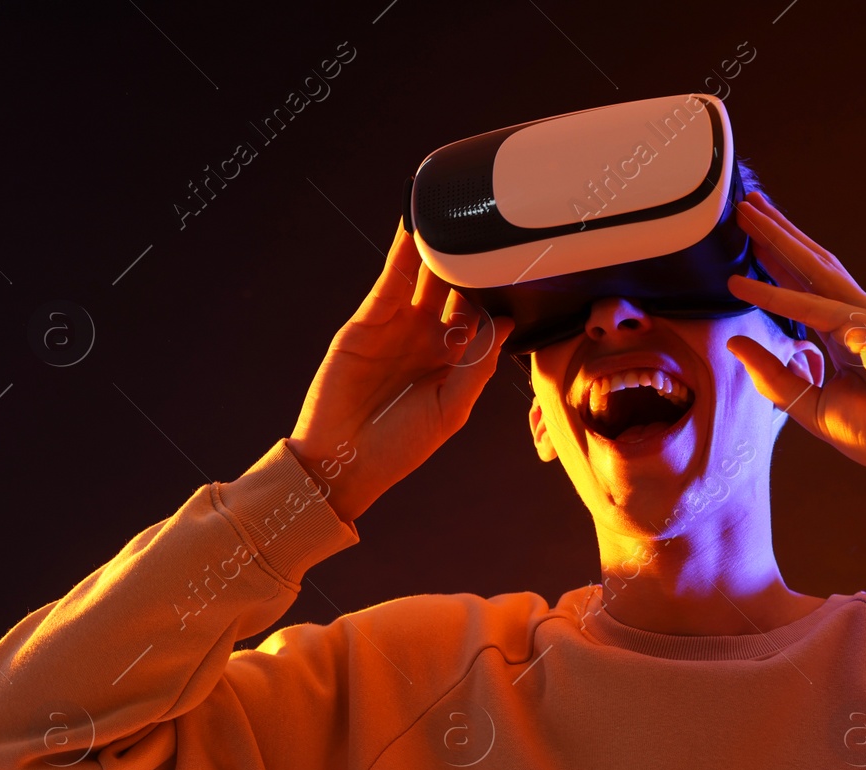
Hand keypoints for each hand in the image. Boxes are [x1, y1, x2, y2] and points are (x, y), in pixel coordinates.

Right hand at [287, 218, 513, 521]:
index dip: (499, 293)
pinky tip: (416, 228)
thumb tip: (507, 324)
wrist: (342, 461)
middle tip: (494, 227)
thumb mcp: (451, 409)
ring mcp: (398, 327)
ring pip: (424, 278)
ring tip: (456, 213)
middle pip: (456, 290)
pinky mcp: (368, 321)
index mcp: (454, 362)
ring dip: (439, 248)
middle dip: (473, 263)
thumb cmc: (400, 447)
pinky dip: (402, 253)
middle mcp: (428, 339)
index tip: (523, 265)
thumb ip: (478, 366)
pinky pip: (390, 280)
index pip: (482, 318)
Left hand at [723, 191, 865, 485]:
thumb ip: (775, 377)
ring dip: (778, 239)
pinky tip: (745, 285)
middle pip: (811, 264)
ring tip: (747, 215)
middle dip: (778, 233)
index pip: (807, 289)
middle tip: (745, 207)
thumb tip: (736, 344)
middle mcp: (858, 318)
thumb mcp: (811, 406)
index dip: (778, 263)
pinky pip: (814, 309)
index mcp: (848, 336)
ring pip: (814, 268)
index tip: (752, 242)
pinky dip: (777, 295)